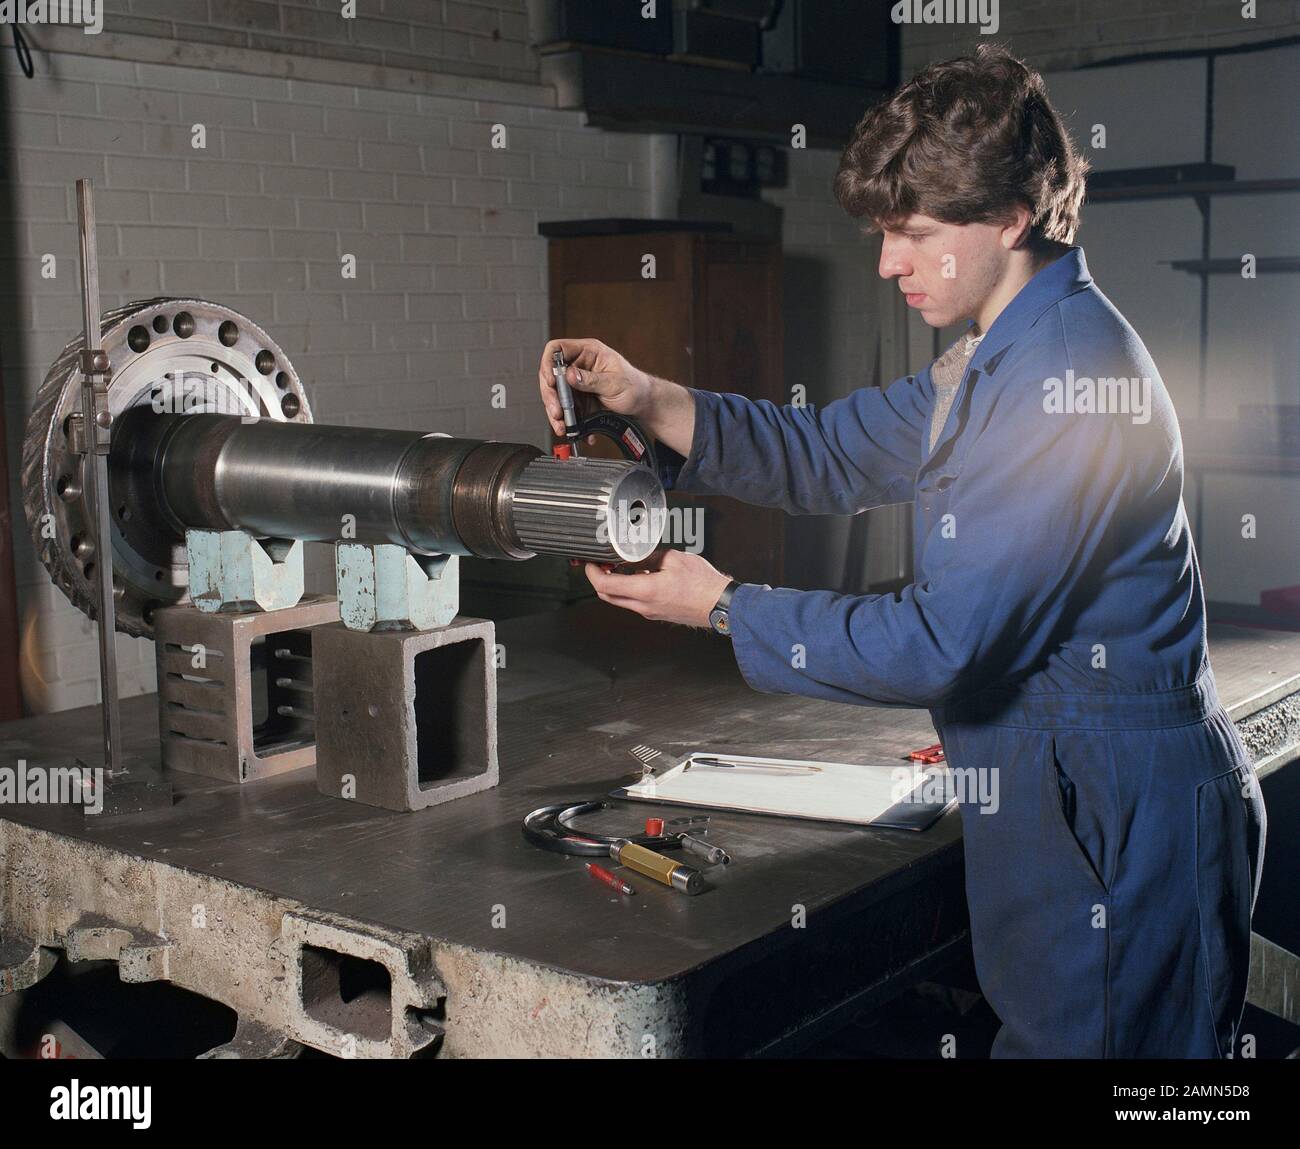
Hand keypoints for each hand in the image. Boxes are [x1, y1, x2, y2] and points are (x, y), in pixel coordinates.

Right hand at [537, 338, 652, 438]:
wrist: (643, 403)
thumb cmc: (634, 386)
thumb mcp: (614, 382)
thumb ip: (591, 379)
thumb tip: (570, 375)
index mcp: (588, 351)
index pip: (557, 349)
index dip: (548, 364)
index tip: (551, 382)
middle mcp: (579, 365)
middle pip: (552, 376)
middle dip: (551, 396)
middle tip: (557, 411)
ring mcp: (577, 383)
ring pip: (557, 396)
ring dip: (557, 413)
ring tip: (562, 426)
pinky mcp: (579, 399)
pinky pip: (567, 409)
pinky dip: (568, 422)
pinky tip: (574, 429)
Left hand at [585, 548, 731, 628]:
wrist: (720, 605)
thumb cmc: (703, 584)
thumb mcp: (673, 559)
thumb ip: (648, 556)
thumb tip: (633, 553)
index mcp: (645, 591)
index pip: (605, 586)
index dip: (592, 573)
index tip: (590, 563)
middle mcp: (644, 606)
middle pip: (607, 596)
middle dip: (598, 580)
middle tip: (600, 565)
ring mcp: (650, 613)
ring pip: (620, 600)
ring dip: (614, 585)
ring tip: (619, 567)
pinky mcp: (656, 614)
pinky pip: (634, 603)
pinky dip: (628, 590)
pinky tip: (638, 576)